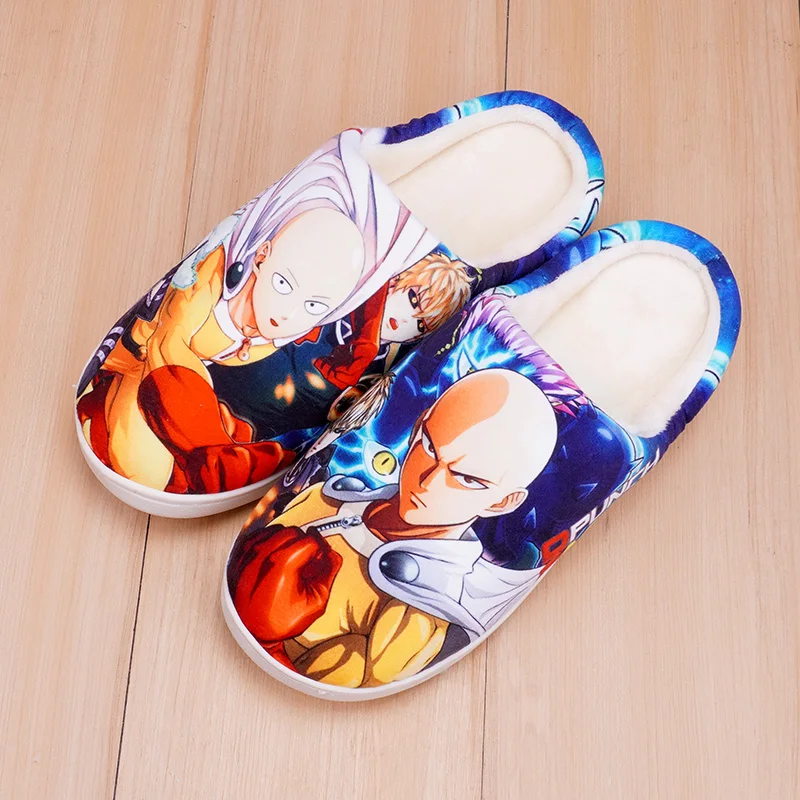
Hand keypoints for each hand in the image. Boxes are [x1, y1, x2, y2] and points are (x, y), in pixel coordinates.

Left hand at [230, 525, 342, 643]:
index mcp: (282, 565)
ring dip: (288, 541)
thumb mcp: (316, 602)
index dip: (319, 550)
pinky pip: (261, 534)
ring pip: (278, 530)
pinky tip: (276, 557)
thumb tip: (332, 554)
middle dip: (304, 545)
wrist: (252, 631)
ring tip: (290, 562)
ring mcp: (250, 553)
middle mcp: (263, 555)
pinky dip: (271, 541)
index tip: (318, 560)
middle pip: (294, 531)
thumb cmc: (279, 620)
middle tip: (305, 563)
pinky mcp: (242, 553)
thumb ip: (329, 572)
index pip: (310, 540)